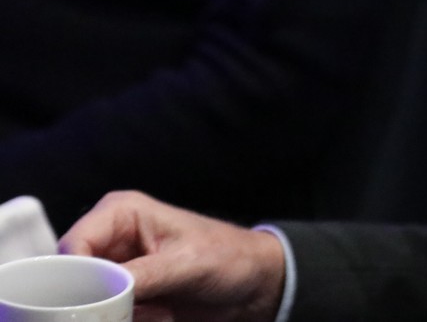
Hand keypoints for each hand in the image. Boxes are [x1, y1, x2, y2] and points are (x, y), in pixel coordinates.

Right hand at [59, 191, 285, 321]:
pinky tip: (161, 315)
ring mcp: (116, 270)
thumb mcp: (187, 264)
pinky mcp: (125, 296)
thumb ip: (141, 277)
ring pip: (87, 301)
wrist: (256, 284)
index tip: (90, 301)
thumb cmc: (230, 257)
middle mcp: (112, 240)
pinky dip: (125, 321)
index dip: (74, 277)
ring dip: (115, 314)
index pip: (73, 245)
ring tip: (157, 310)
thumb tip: (98, 294)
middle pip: (72, 278)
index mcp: (122, 213)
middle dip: (95, 301)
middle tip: (129, 308)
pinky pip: (107, 315)